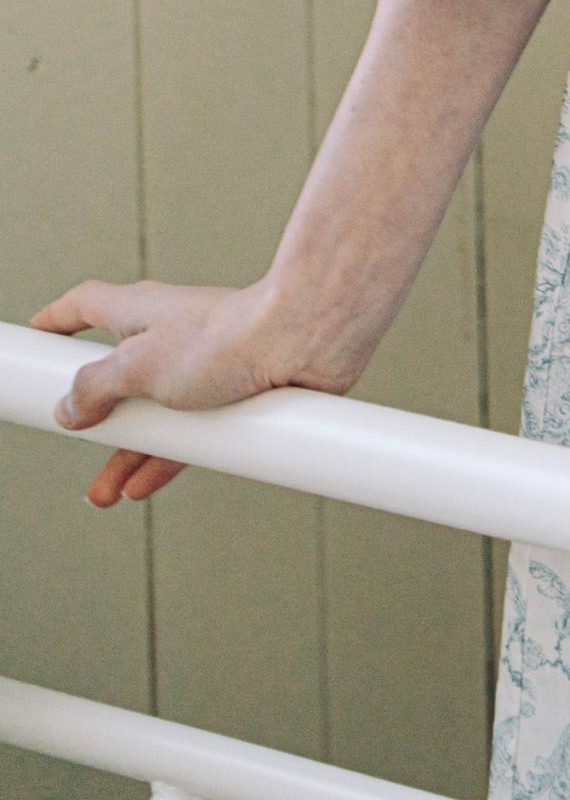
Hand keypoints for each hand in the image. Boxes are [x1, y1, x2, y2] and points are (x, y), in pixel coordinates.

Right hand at [27, 277, 359, 508]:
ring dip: (128, 452)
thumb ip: (95, 388)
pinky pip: (192, 430)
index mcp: (138, 310)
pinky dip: (168, 457)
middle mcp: (169, 333)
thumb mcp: (139, 367)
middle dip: (93, 417)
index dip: (56, 321)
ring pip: (154, 413)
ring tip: (105, 493)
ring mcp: (202, 363)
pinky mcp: (234, 390)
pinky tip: (146, 485)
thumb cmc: (227, 335)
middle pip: (117, 375)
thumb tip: (69, 408)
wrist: (304, 340)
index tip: (35, 340)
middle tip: (73, 445)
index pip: (84, 306)